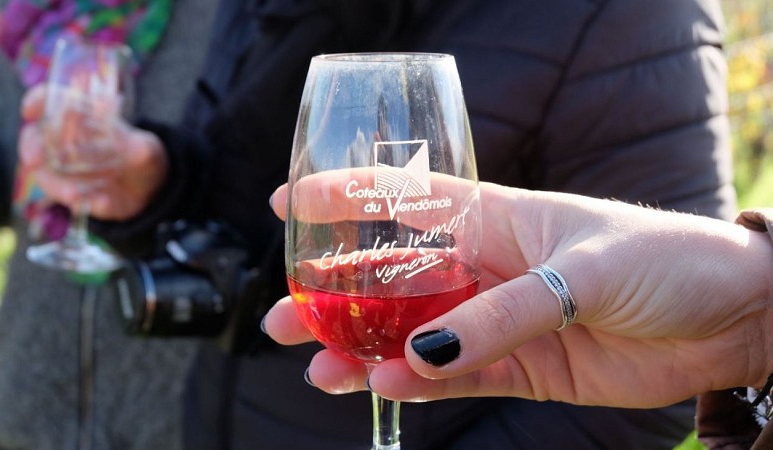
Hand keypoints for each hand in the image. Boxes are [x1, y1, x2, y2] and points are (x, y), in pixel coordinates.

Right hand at [18, 84, 167, 220]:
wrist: (150, 188)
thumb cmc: (142, 156)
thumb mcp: (147, 149)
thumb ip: (140, 147)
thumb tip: (137, 150)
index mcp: (81, 120)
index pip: (52, 101)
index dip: (38, 101)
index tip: (30, 110)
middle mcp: (65, 143)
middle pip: (35, 139)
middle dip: (31, 148)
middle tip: (34, 160)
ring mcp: (66, 171)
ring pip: (48, 176)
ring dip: (57, 185)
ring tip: (75, 195)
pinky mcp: (75, 195)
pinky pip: (72, 200)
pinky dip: (84, 202)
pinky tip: (102, 202)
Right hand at [265, 177, 772, 407]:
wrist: (730, 317)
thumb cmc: (664, 259)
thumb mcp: (581, 273)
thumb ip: (500, 314)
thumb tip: (421, 352)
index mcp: (496, 217)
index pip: (405, 199)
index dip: (344, 196)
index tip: (286, 203)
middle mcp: (487, 266)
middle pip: (393, 280)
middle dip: (335, 295)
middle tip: (284, 315)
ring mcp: (498, 320)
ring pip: (413, 335)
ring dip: (363, 348)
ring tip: (315, 364)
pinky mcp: (521, 368)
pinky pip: (456, 377)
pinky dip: (418, 384)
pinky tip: (382, 386)